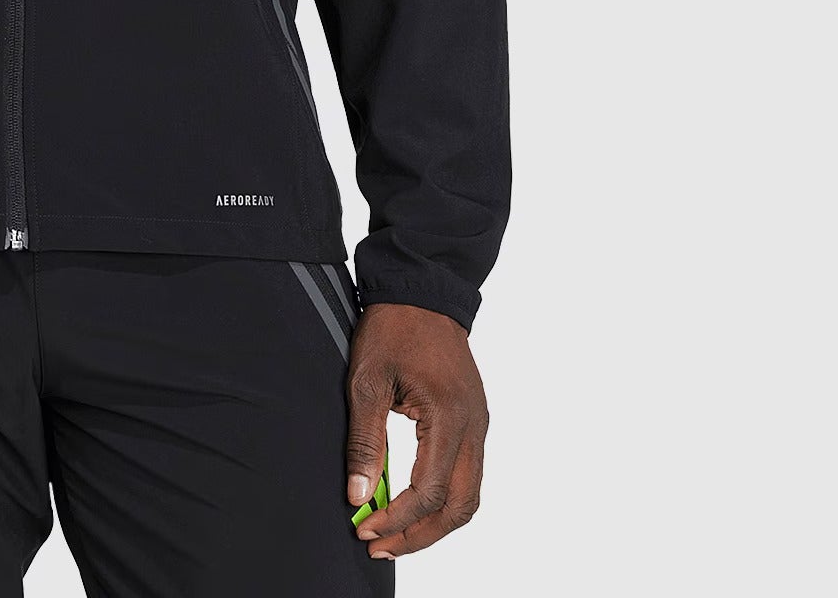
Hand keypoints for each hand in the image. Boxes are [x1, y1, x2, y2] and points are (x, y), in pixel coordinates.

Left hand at [345, 303, 487, 560]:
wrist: (422, 292)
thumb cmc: (392, 329)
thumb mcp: (366, 379)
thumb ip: (364, 440)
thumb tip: (357, 496)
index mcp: (449, 416)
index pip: (429, 491)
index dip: (397, 519)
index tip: (365, 529)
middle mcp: (474, 426)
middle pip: (459, 507)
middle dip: (420, 535)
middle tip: (380, 546)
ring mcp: (479, 425)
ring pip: (469, 497)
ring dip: (434, 523)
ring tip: (395, 534)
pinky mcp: (474, 422)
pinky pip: (468, 476)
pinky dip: (443, 500)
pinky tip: (412, 505)